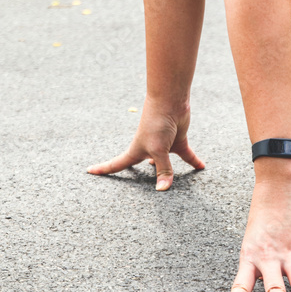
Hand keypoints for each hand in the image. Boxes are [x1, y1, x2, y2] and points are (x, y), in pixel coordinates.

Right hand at [87, 97, 203, 189]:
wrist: (171, 101)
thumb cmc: (157, 123)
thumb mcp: (159, 150)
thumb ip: (163, 170)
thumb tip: (163, 190)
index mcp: (136, 151)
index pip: (117, 165)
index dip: (103, 170)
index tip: (89, 171)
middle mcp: (148, 150)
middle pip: (140, 167)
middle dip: (136, 176)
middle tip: (131, 188)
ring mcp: (163, 146)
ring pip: (165, 163)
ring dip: (167, 171)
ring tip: (169, 183)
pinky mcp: (177, 141)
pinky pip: (186, 155)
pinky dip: (194, 161)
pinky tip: (202, 167)